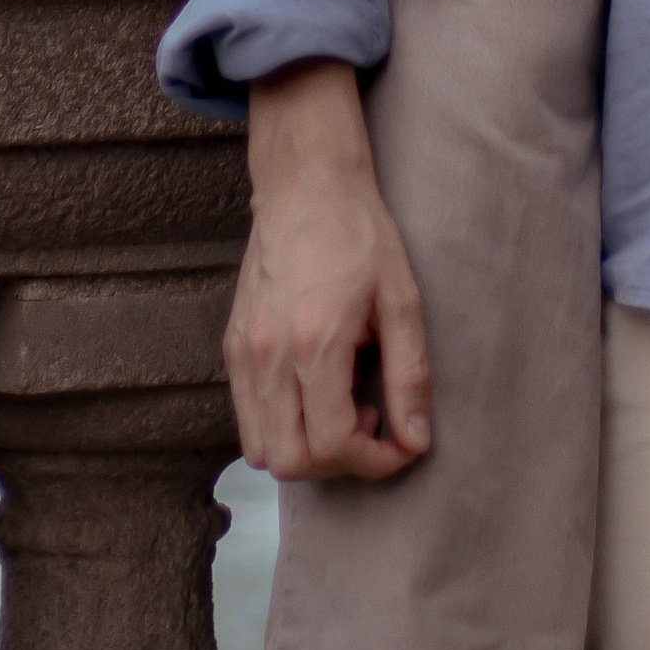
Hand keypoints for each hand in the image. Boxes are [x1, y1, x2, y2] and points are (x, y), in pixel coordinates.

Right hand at [226, 64, 432, 481]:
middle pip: (291, 461)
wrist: (306, 185)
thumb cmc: (358, 235)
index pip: (333, 444)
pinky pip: (247, 416)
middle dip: (339, 463)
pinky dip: (282, 426)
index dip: (374, 461)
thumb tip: (415, 440)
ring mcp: (245, 351)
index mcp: (314, 341)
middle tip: (371, 425)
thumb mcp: (401, 300)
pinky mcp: (234, 345)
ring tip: (342, 407)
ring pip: (262, 448)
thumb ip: (409, 375)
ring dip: (306, 449)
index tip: (400, 442)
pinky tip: (315, 391)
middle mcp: (269, 353)